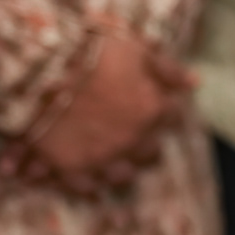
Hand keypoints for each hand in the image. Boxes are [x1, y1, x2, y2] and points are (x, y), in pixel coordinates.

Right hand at [20, 18, 191, 184]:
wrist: (40, 68)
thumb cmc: (90, 51)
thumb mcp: (136, 49)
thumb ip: (167, 69)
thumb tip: (194, 83)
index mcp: (152, 110)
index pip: (172, 117)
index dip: (164, 113)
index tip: (155, 108)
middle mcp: (131, 139)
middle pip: (149, 154)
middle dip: (144, 146)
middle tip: (130, 136)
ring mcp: (101, 156)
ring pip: (118, 176)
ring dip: (115, 170)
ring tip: (103, 159)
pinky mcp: (67, 167)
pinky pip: (78, 185)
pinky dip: (75, 182)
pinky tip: (65, 173)